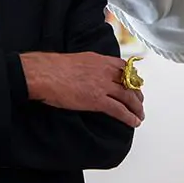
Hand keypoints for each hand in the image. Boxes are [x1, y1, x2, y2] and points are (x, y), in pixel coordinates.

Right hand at [19, 51, 145, 127]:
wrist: (44, 74)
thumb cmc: (52, 68)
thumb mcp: (77, 60)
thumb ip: (89, 66)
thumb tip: (90, 74)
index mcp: (100, 60)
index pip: (124, 67)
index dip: (132, 77)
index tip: (135, 83)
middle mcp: (105, 71)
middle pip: (129, 83)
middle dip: (137, 94)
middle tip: (140, 102)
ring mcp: (102, 86)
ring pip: (128, 97)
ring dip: (136, 108)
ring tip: (139, 115)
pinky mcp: (97, 100)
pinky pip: (119, 110)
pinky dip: (129, 117)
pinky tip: (133, 122)